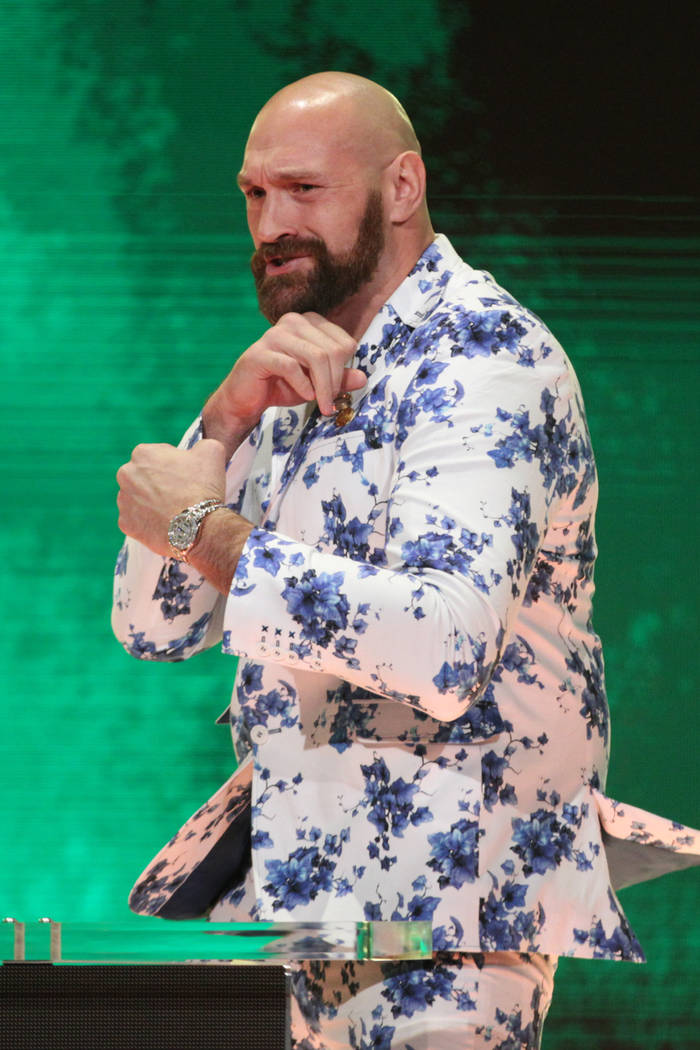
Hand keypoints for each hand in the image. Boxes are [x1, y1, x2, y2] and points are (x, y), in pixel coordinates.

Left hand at [116, 439, 226, 555]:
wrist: (197, 528)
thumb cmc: (203, 487)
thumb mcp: (212, 451)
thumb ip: (201, 444)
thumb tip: (197, 450)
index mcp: (142, 453)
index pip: (158, 456)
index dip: (175, 466)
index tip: (185, 477)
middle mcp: (125, 474)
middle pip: (144, 476)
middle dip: (158, 483)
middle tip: (179, 494)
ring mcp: (123, 500)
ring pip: (138, 498)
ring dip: (151, 501)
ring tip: (172, 510)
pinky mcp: (125, 523)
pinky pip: (136, 519)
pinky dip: (148, 521)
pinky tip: (164, 523)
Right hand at [203, 312, 366, 454]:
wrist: (246, 399)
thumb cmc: (282, 386)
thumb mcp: (317, 383)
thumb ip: (339, 378)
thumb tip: (363, 378)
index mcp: (310, 322)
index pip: (344, 342)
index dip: (345, 370)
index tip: (338, 392)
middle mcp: (294, 321)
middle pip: (332, 350)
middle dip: (335, 382)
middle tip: (330, 404)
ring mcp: (275, 334)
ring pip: (316, 357)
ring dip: (323, 387)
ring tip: (323, 406)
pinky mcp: (260, 352)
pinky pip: (292, 366)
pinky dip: (303, 385)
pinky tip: (305, 396)